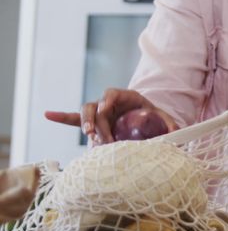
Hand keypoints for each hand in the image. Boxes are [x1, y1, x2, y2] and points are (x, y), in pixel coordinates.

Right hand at [44, 88, 177, 144]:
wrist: (146, 118)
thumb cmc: (154, 117)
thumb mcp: (162, 117)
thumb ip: (169, 123)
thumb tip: (177, 133)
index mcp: (125, 96)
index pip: (112, 94)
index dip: (107, 101)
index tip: (106, 111)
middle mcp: (109, 102)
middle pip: (96, 107)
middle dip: (96, 120)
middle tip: (102, 136)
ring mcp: (99, 112)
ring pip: (86, 114)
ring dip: (85, 124)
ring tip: (90, 137)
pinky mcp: (93, 122)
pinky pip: (74, 119)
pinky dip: (62, 117)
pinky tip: (47, 114)